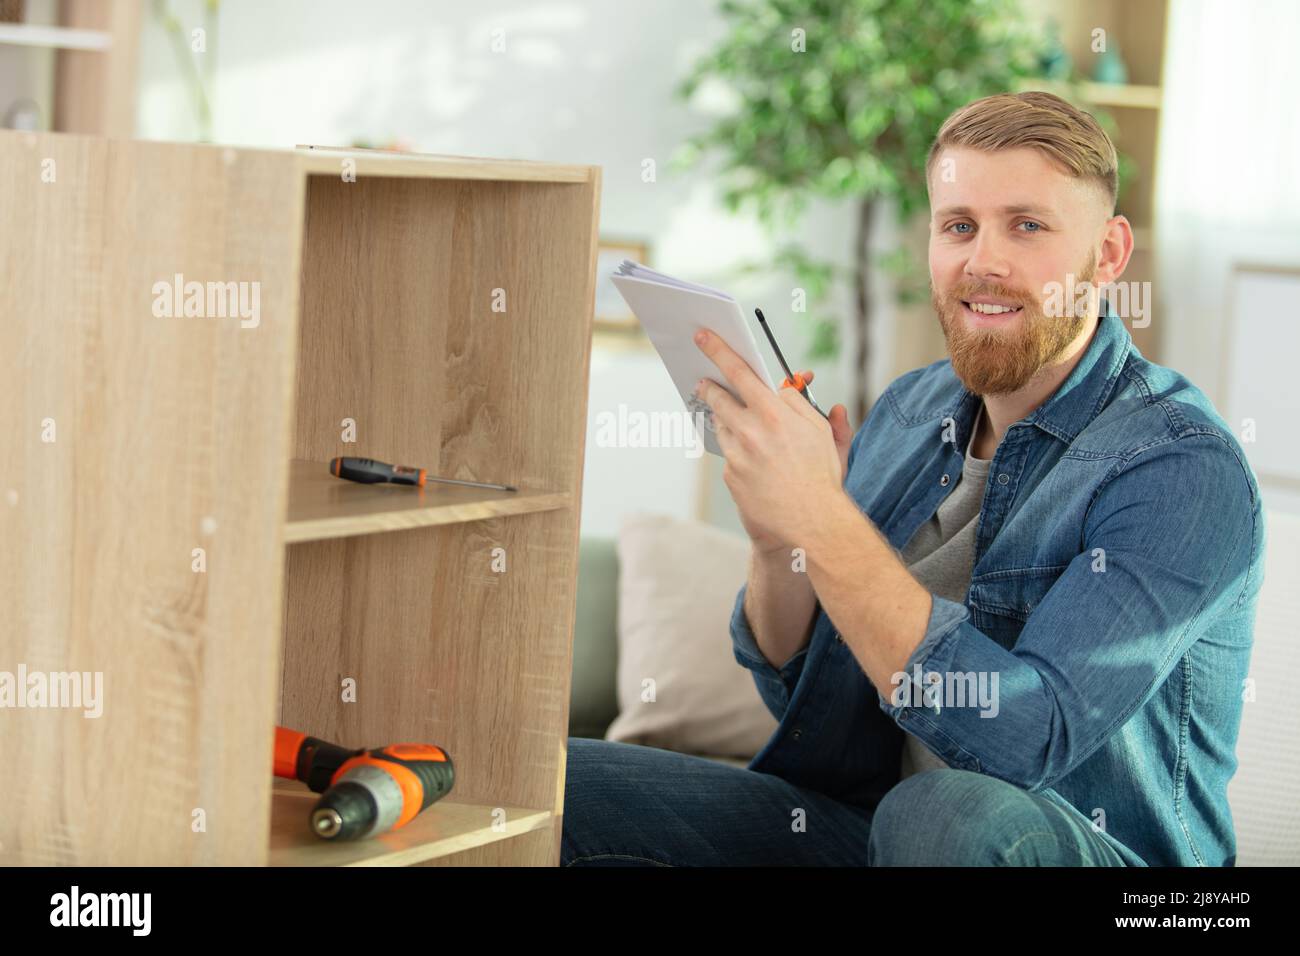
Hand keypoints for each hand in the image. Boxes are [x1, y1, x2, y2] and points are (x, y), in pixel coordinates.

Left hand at [693, 328, 851, 554]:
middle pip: (718, 398)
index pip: (739, 371)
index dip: (718, 351)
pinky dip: (738, 451)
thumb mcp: (820, 430)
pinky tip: (754, 461)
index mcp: (773, 412)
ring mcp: (736, 455)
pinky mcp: (730, 477)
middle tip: (704, 380)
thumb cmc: (821, 474)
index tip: (703, 337)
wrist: (812, 521)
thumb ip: (800, 403)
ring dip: (727, 420)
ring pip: (722, 427)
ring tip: (744, 425)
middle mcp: (749, 431)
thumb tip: (784, 388)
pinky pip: (729, 455)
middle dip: (710, 386)